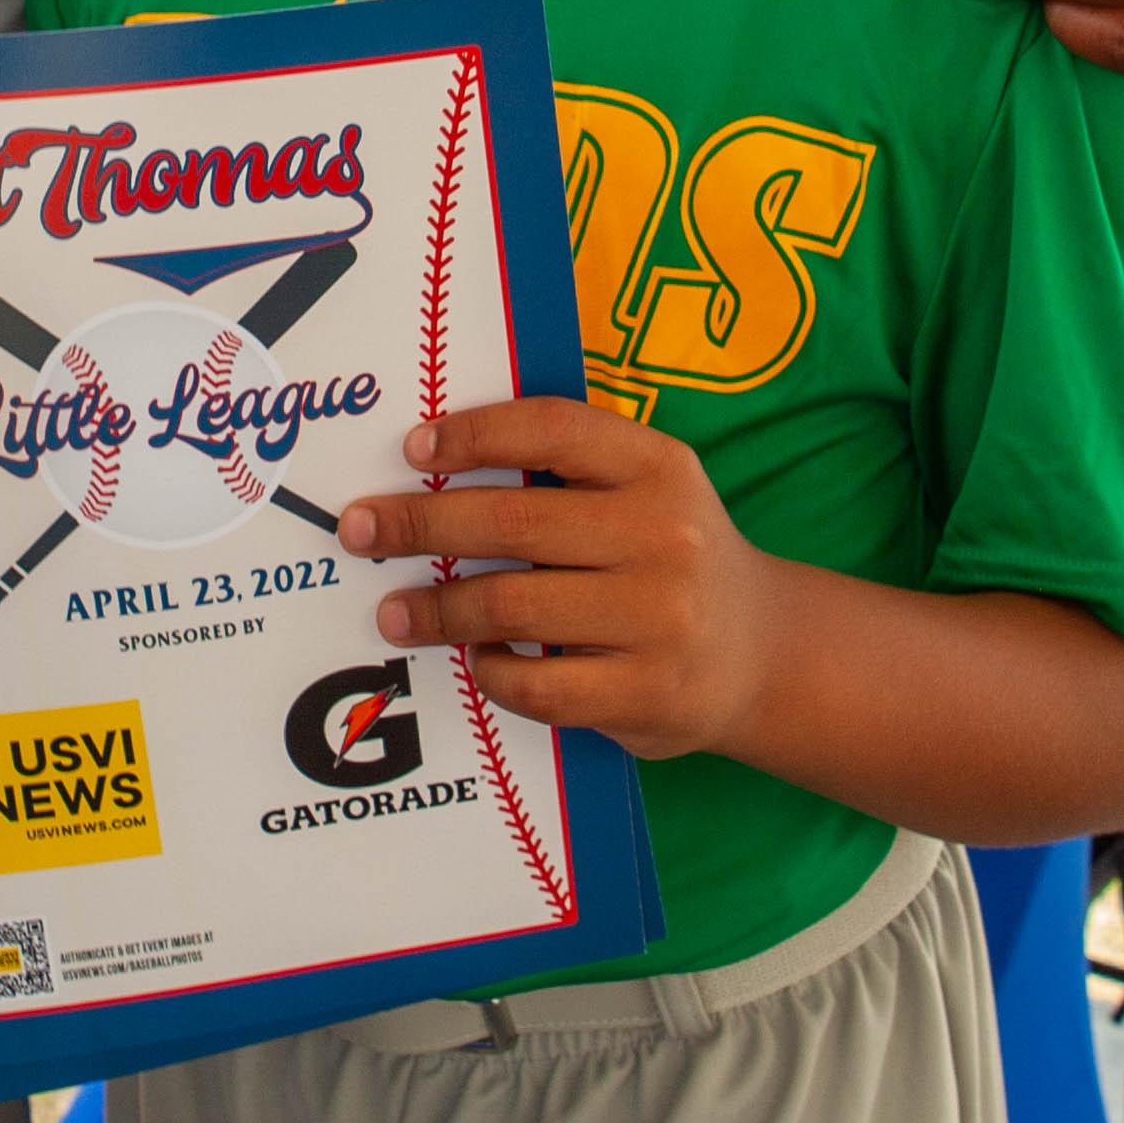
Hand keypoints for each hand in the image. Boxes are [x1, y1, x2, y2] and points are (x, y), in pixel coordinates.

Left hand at [337, 392, 764, 761]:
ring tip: (393, 612)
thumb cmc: (671, 558)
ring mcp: (658, 618)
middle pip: (514, 520)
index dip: (475, 434)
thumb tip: (433, 463)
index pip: (553, 430)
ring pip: (513, 605)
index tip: (414, 448)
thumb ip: (568, 470)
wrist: (763, 653)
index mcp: (659, 468)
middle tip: (360, 531)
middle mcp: (664, 536)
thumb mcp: (648, 490)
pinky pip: (537, 683)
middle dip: (420, 524)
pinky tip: (474, 658)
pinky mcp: (646, 692)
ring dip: (437, 609)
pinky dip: (491, 669)